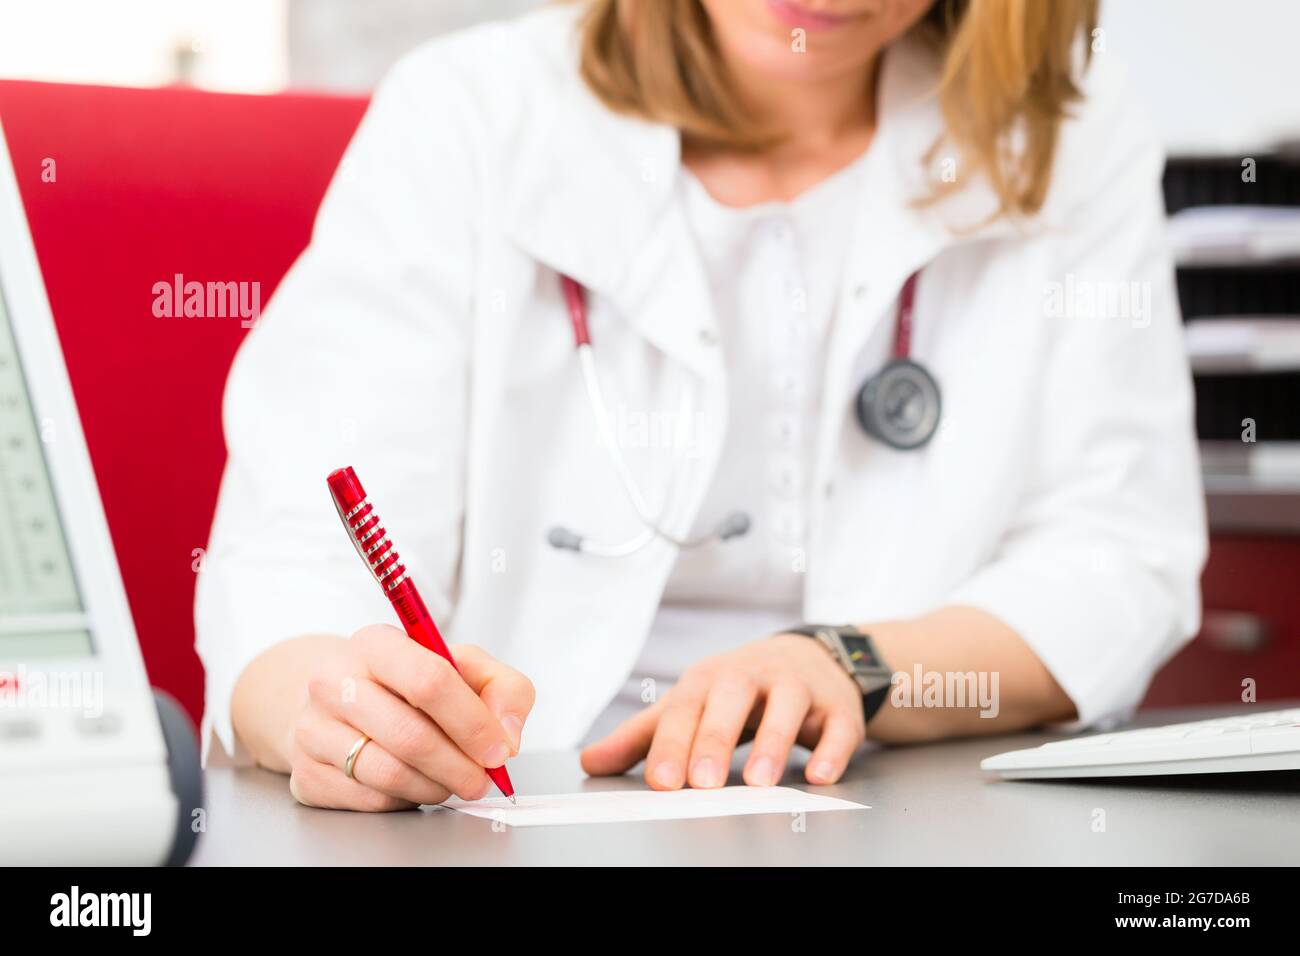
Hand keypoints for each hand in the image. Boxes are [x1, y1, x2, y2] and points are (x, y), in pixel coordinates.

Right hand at [287, 625, 534, 810]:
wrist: (337, 702)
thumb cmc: (408, 684)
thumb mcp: (463, 667)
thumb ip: (503, 689)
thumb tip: (506, 735)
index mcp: (376, 643)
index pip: (430, 680)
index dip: (472, 722)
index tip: (497, 749)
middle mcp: (335, 681)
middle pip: (410, 735)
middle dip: (459, 766)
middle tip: (481, 779)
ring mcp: (313, 728)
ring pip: (390, 773)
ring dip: (436, 786)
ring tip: (452, 781)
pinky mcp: (306, 773)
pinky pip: (370, 799)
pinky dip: (406, 799)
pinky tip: (415, 783)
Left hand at [581, 634, 865, 788]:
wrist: (810, 658)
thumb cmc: (738, 690)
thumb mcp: (691, 704)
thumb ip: (643, 736)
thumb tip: (589, 762)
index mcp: (709, 678)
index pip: (685, 707)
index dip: (671, 743)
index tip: (660, 780)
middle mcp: (753, 675)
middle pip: (732, 698)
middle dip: (715, 739)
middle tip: (700, 782)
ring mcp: (798, 687)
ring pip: (787, 706)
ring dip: (773, 742)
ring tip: (758, 783)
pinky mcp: (837, 707)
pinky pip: (838, 726)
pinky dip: (831, 749)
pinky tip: (819, 775)